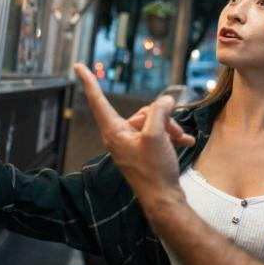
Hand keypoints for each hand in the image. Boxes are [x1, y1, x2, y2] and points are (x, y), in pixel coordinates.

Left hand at [73, 63, 185, 211]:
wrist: (164, 199)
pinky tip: (185, 142)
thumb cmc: (154, 170)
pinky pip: (157, 135)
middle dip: (161, 116)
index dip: (89, 81)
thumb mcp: (156, 135)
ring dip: (169, 128)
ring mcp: (132, 145)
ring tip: (181, 138)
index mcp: (114, 131)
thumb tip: (165, 101)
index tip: (78, 65)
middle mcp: (119, 137)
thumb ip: (158, 112)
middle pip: (141, 112)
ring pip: (152, 123)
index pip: (98, 100)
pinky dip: (171, 137)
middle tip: (174, 130)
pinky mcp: (144, 153)